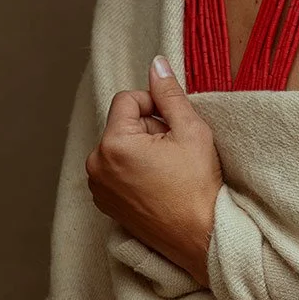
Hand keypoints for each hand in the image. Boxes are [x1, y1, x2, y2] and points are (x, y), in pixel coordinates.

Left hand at [85, 56, 222, 287]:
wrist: (202, 236)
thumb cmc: (198, 186)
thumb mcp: (191, 130)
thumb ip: (169, 93)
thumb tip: (156, 63)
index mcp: (112, 144)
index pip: (127, 99)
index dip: (155, 106)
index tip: (174, 126)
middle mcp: (96, 166)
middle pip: (122, 124)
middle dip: (149, 130)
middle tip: (175, 152)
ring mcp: (98, 188)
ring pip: (120, 147)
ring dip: (142, 150)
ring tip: (168, 170)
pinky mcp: (106, 204)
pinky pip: (116, 170)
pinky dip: (134, 170)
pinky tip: (158, 185)